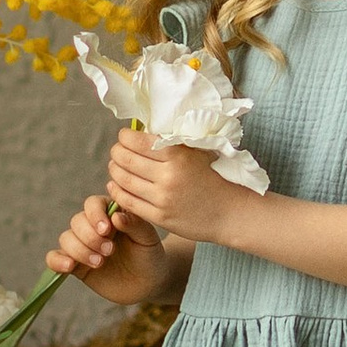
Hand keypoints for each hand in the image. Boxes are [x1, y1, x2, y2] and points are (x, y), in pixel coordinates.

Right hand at [44, 187, 168, 303]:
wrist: (148, 283)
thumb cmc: (150, 255)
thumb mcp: (148, 239)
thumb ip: (135, 224)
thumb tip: (116, 216)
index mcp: (110, 213)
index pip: (93, 204)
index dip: (95, 215)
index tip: (106, 230)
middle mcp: (92, 226)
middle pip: (77, 221)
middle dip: (90, 237)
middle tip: (109, 251)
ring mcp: (82, 245)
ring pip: (66, 238)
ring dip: (79, 250)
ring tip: (99, 263)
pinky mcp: (75, 265)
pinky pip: (55, 258)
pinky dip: (56, 261)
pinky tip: (68, 267)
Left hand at [103, 128, 248, 247]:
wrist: (231, 212)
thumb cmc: (215, 177)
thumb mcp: (198, 151)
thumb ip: (173, 141)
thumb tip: (144, 128)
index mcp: (177, 156)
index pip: (136, 141)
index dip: (124, 136)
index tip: (125, 136)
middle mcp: (167, 176)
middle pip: (125, 160)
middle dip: (116, 152)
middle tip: (118, 150)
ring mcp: (162, 199)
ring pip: (123, 180)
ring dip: (114, 170)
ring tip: (116, 166)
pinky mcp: (159, 217)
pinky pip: (127, 202)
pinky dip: (117, 191)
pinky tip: (115, 185)